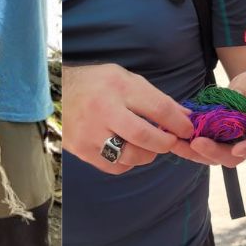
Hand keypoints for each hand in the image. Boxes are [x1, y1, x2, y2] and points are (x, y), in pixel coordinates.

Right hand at [61, 64, 192, 174]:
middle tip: (170, 141)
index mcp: (118, 87)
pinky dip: (127, 162)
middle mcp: (103, 109)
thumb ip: (156, 98)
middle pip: (144, 136)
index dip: (179, 123)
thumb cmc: (98, 84)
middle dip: (165, 142)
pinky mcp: (82, 149)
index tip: (187, 130)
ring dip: (147, 154)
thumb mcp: (127, 79)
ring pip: (130, 155)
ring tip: (146, 145)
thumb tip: (185, 118)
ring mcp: (90, 132)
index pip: (158, 108)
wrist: (58, 91)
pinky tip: (125, 149)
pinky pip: (115, 166)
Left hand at [169, 69, 245, 167]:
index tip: (237, 150)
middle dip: (212, 152)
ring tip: (176, 143)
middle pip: (229, 156)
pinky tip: (170, 137)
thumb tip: (236, 94)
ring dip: (193, 153)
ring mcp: (224, 145)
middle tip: (196, 143)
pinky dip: (184, 146)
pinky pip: (196, 150)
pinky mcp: (208, 142)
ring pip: (210, 157)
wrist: (243, 97)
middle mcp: (242, 143)